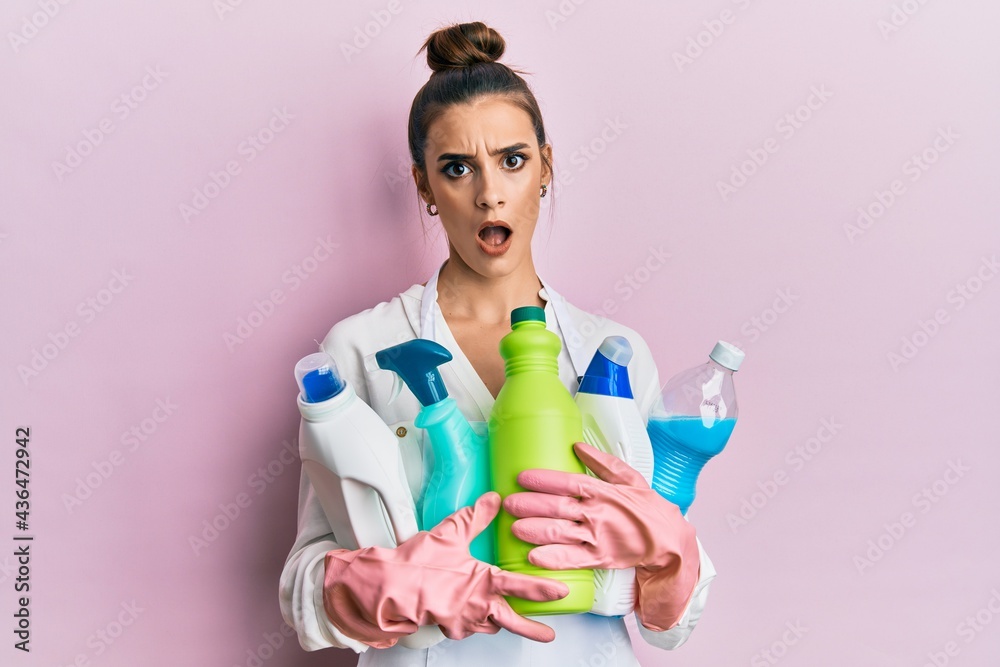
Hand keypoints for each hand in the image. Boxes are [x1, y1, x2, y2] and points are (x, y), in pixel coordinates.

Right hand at [323, 491, 569, 647]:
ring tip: (501, 617)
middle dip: (533, 629)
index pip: (522, 586)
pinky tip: (467, 613)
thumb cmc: (419, 565)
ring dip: (496, 621)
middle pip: (513, 621)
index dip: (544, 588)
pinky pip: (465, 627)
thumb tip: (493, 500)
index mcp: (484, 582)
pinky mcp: (448, 628)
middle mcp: (478, 606)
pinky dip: (470, 621)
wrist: (391, 589)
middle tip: (548, 635)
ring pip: (488, 624)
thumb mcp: (450, 533)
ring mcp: (463, 621)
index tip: (561, 590)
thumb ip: (475, 517)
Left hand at [503, 441, 699, 630]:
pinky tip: (534, 557)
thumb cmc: (646, 507)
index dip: (543, 480)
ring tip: (514, 527)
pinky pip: (573, 559)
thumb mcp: (629, 478)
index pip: (567, 482)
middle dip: (529, 505)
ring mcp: (598, 537)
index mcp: (603, 491)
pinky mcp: (600, 558)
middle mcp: (597, 513)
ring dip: (534, 530)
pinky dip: (553, 559)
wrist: (668, 540)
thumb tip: (577, 445)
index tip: (522, 477)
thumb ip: (602, 462)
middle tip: (509, 503)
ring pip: (559, 533)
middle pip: (557, 508)